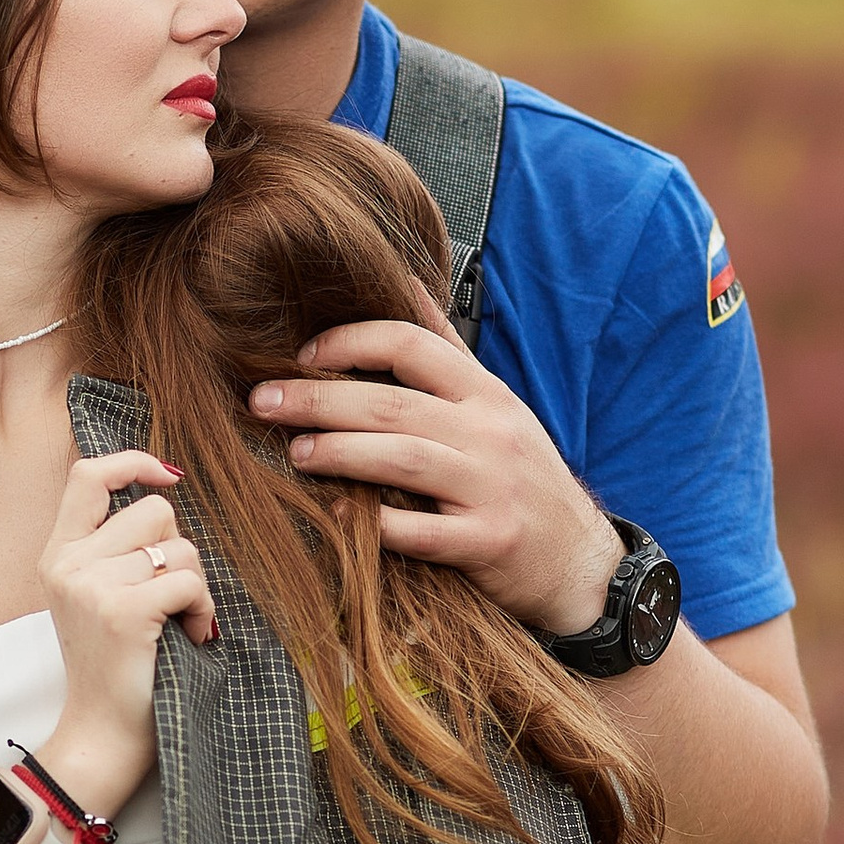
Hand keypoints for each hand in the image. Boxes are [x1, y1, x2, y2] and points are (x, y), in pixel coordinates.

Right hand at [35, 451, 214, 814]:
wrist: (102, 734)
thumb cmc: (115, 668)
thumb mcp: (97, 596)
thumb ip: (115, 548)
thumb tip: (164, 493)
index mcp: (57, 554)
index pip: (87, 475)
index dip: (132, 462)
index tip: (168, 476)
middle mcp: (67, 563)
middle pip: (153, 511)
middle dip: (179, 550)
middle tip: (170, 597)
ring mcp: (91, 585)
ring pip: (179, 547)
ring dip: (194, 585)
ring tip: (178, 622)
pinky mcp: (122, 610)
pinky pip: (188, 580)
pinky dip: (202, 609)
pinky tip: (190, 635)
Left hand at [247, 316, 619, 632]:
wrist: (579, 562)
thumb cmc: (522, 479)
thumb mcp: (496, 405)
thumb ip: (447, 348)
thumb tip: (407, 281)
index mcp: (485, 393)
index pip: (413, 344)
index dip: (351, 342)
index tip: (303, 356)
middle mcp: (490, 432)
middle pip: (393, 403)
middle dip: (319, 398)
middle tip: (264, 401)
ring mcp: (491, 488)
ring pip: (404, 458)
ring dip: (340, 451)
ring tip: (295, 451)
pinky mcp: (488, 542)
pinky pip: (423, 531)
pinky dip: (378, 522)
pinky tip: (340, 516)